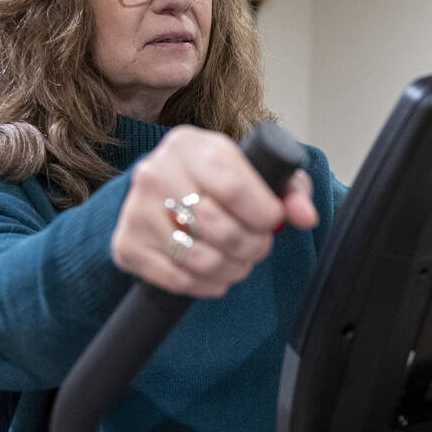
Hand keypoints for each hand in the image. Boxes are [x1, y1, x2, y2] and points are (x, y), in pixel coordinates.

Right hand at [111, 126, 318, 296]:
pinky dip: (207, 286)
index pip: (232, 186)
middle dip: (252, 245)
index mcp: (189, 146)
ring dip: (233, 269)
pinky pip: (177, 280)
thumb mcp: (256, 170)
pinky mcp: (126, 246)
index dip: (263, 213)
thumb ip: (290, 189)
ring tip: (241, 261)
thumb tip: (304, 217)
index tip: (272, 221)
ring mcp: (135, 211)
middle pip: (218, 227)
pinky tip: (216, 274)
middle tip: (259, 246)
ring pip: (200, 259)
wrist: (165, 191)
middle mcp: (155, 173)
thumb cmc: (217, 179)